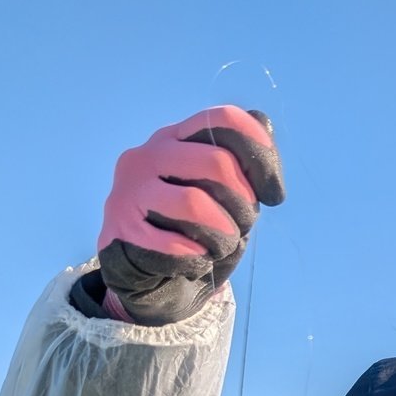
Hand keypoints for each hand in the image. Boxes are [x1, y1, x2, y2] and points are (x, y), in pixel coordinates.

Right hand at [97, 106, 284, 324]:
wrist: (147, 276)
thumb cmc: (192, 230)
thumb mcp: (221, 195)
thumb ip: (241, 166)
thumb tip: (264, 133)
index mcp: (176, 138)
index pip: (223, 120)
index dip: (259, 151)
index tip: (273, 192)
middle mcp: (149, 154)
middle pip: (216, 161)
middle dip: (244, 202)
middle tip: (245, 225)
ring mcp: (131, 190)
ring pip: (194, 203)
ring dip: (223, 233)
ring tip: (222, 246)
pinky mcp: (122, 229)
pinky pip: (174, 244)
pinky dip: (197, 257)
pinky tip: (198, 261)